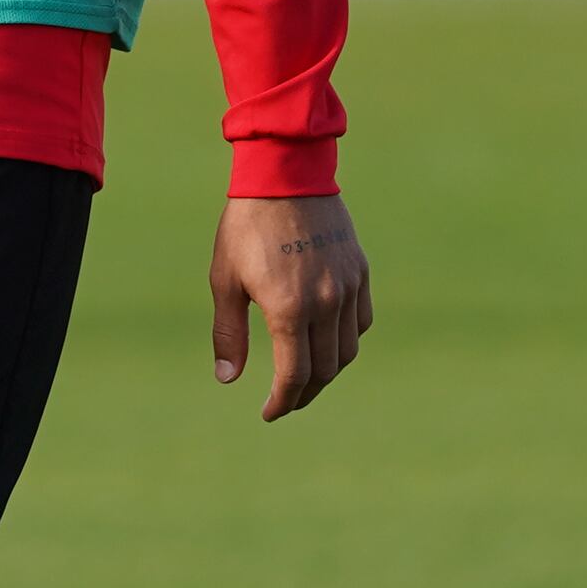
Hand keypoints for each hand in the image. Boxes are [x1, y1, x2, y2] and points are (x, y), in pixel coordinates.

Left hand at [210, 192, 372, 421]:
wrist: (285, 174)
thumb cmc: (246, 227)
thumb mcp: (225, 280)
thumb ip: (229, 333)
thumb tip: (228, 379)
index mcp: (288, 308)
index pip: (294, 376)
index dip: (282, 402)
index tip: (269, 413)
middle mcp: (325, 302)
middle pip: (324, 371)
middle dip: (303, 394)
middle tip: (285, 402)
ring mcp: (348, 287)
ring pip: (347, 350)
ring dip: (328, 373)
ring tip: (306, 380)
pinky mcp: (360, 271)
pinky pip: (361, 321)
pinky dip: (347, 341)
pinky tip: (327, 343)